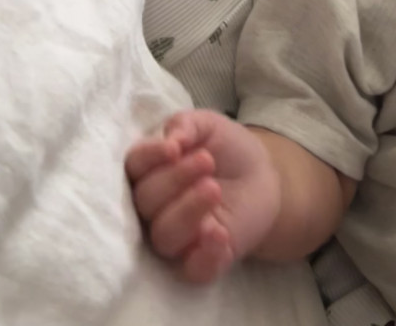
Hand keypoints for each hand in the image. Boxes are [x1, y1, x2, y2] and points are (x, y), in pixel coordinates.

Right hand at [126, 109, 281, 283]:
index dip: (149, 158)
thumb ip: (185, 125)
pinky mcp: (202, 261)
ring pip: (163, 236)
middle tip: (206, 161)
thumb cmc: (226, 148)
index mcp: (150, 171)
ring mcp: (178, 237)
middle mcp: (155, 208)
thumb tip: (170, 139)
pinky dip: (204, 255)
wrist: (262, 175)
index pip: (133, 167)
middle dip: (175, 179)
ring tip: (214, 188)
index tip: (174, 148)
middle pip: (145, 201)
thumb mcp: (208, 125)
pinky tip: (220, 233)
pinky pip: (193, 270)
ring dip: (187, 211)